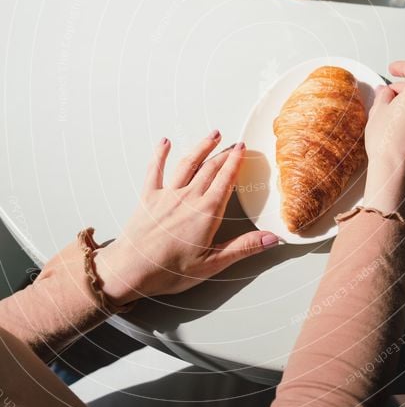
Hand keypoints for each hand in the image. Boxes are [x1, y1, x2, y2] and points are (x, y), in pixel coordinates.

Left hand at [94, 133, 278, 305]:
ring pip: (188, 163)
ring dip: (202, 147)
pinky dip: (160, 154)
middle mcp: (189, 197)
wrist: (131, 269)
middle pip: (210, 168)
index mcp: (207, 212)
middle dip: (224, 153)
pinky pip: (155, 170)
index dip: (236, 162)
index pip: (226, 180)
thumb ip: (243, 247)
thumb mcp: (212, 264)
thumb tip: (271, 239)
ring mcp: (167, 194)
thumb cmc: (169, 271)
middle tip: (234, 143)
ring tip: (213, 135)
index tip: (243, 149)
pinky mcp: (148, 197)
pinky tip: (165, 142)